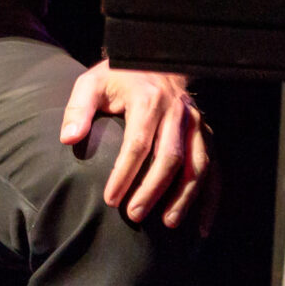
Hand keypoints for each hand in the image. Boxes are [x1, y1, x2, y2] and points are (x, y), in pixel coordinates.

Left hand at [59, 62, 212, 229]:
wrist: (155, 59)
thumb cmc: (119, 77)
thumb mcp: (93, 83)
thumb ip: (78, 108)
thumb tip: (69, 138)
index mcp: (148, 99)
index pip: (138, 143)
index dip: (124, 174)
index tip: (110, 200)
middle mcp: (177, 112)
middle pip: (170, 157)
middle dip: (153, 190)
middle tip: (134, 215)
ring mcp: (196, 123)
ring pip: (198, 165)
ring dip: (185, 197)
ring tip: (169, 223)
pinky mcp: (206, 134)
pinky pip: (215, 168)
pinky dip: (211, 198)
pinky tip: (202, 226)